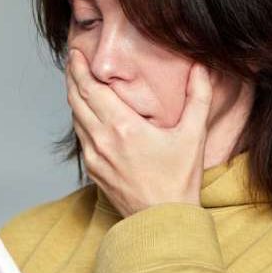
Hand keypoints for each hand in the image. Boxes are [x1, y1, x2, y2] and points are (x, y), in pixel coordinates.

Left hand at [65, 48, 212, 216]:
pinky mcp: (92, 168)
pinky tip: (87, 111)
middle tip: (73, 59)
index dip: (79, 68)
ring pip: (75, 117)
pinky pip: (80, 135)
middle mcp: (101, 139)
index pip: (90, 89)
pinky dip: (80, 118)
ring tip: (77, 79)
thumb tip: (200, 68)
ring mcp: (93, 155)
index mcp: (123, 127)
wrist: (161, 220)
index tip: (76, 53)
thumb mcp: (192, 135)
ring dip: (73, 96)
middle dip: (72, 76)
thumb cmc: (179, 179)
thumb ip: (198, 98)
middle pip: (76, 99)